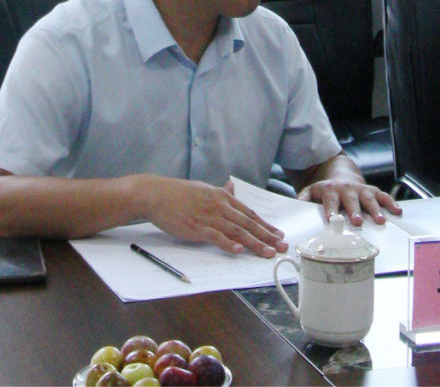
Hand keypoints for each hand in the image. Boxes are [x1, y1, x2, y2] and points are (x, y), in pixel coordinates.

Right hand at [141, 176, 288, 257]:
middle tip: (282, 246)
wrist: (157, 195)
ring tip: (268, 252)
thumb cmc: (179, 193)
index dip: (265, 225)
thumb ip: (220, 191)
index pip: (249, 213)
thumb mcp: (204, 189)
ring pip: (236, 232)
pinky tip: (239, 252)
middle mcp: (219, 206)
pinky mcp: (196, 228)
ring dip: (254, 243)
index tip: (278, 234)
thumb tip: (232, 186)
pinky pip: (215, 237)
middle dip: (267, 236)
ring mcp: (208, 217)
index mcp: (222, 197)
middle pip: (247, 223)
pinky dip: (228, 245)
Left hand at [298, 179, 401, 226]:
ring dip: (375, 209)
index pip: (330, 201)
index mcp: (330, 191)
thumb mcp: (310, 192)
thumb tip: (296, 207)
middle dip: (354, 210)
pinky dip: (391, 203)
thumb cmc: (326, 191)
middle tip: (357, 220)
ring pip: (369, 199)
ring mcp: (361, 190)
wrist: (340, 176)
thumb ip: (302, 199)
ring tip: (380, 220)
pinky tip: (397, 212)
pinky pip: (383, 196)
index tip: (332, 219)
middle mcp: (347, 189)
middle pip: (351, 200)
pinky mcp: (372, 191)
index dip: (331, 210)